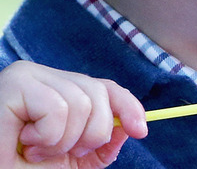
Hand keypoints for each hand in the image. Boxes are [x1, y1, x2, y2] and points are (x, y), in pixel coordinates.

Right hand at [0, 61, 147, 167]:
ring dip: (62, 141)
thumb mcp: (66, 162)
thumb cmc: (17, 165)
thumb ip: (97, 148)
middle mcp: (47, 76)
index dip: (128, 106)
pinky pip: (58, 109)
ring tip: (35, 150)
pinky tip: (24, 142)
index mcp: (60, 90)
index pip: (106, 87)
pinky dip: (48, 136)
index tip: (141, 130)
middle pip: (99, 93)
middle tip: (60, 153)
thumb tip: (126, 129)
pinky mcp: (16, 84)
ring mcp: (30, 75)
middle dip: (90, 134)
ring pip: (81, 103)